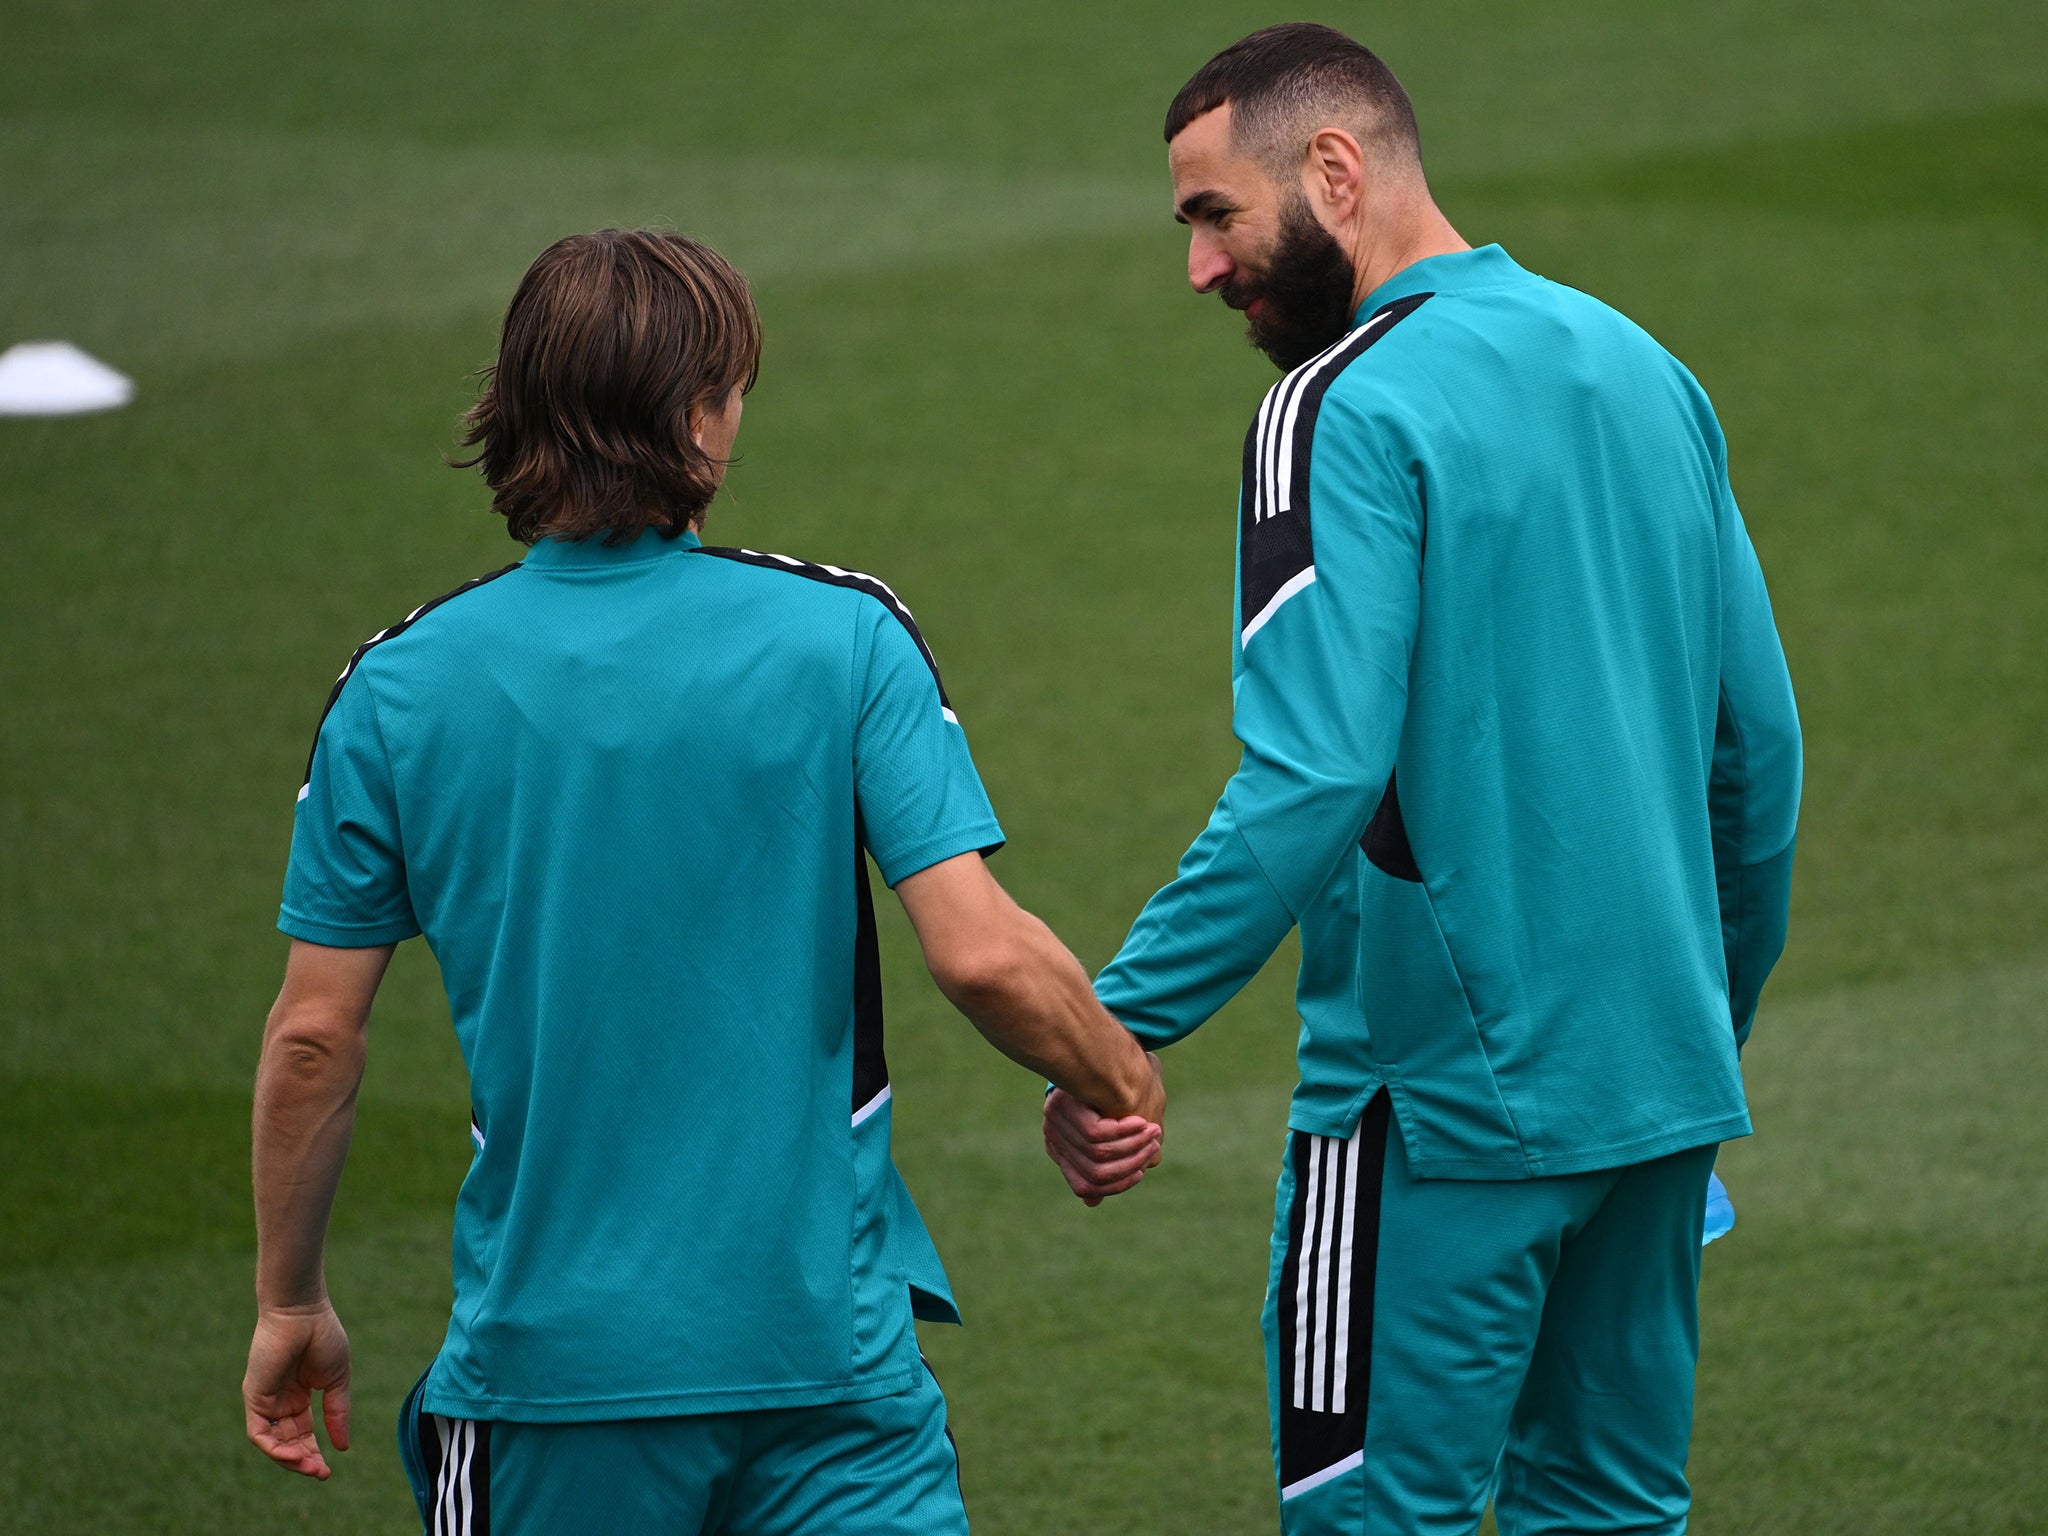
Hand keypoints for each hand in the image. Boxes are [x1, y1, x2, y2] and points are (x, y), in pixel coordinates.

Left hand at [243, 1300, 351, 1479]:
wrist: (302, 1312)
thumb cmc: (322, 1337)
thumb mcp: (337, 1380)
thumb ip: (337, 1412)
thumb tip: (342, 1447)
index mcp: (300, 1396)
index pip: (304, 1433)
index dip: (316, 1451)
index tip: (329, 1467)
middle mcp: (280, 1402)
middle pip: (289, 1442)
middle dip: (304, 1460)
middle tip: (321, 1473)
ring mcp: (265, 1401)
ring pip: (273, 1443)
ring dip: (290, 1459)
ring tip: (311, 1466)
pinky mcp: (254, 1398)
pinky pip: (260, 1434)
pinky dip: (275, 1448)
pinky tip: (294, 1453)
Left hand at [1043, 1055, 1164, 1206]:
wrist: (1103, 1046)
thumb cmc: (1118, 1081)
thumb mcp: (1119, 1123)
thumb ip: (1108, 1160)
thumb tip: (1091, 1203)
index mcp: (1060, 1146)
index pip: (1085, 1186)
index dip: (1118, 1183)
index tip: (1143, 1169)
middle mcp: (1054, 1137)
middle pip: (1095, 1175)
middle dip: (1130, 1164)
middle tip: (1154, 1146)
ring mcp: (1056, 1123)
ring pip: (1099, 1156)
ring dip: (1131, 1147)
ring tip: (1152, 1132)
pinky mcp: (1064, 1108)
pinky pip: (1098, 1136)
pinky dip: (1123, 1133)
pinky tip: (1141, 1122)